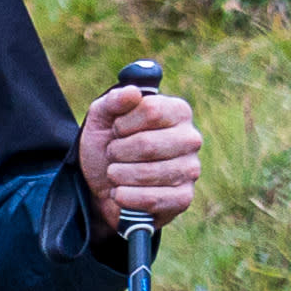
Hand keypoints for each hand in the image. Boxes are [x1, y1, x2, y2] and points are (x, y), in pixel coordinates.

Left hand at [81, 78, 202, 231]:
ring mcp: (190, 170)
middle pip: (147, 144)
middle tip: (112, 154)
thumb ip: (114, 101)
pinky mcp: (183, 198)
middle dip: (117, 152)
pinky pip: (152, 199)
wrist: (99, 185)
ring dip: (117, 175)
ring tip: (115, 172)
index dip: (122, 123)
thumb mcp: (101, 118)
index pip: (151, 110)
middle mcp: (190, 139)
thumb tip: (132, 92)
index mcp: (177, 112)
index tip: (116, 130)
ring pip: (147, 173)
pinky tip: (119, 192)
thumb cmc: (107, 145)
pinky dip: (125, 196)